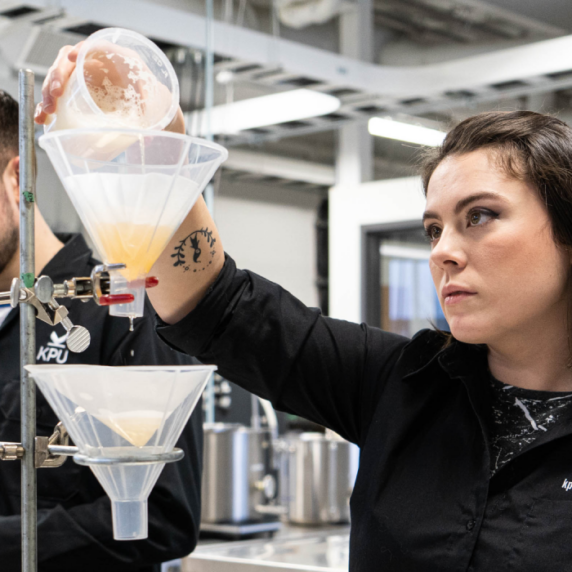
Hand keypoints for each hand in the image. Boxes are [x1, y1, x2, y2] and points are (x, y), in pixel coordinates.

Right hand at [34, 41, 184, 133]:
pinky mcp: (76, 91)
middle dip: (58, 77)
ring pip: (59, 77)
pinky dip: (48, 105)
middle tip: (55, 95)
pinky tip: (43, 118)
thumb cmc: (150, 98)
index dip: (82, 50)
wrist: (147, 104)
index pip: (95, 47)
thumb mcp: (152, 102)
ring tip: (47, 112)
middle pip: (69, 61)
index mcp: (116, 59)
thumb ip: (151, 113)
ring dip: (48, 93)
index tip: (73, 57)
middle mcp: (96, 64)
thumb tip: (149, 136)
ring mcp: (84, 76)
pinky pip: (58, 94)